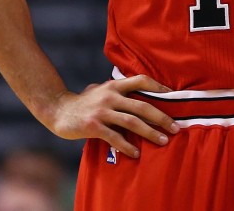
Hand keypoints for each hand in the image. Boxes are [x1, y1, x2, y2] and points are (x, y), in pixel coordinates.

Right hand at [46, 74, 179, 158]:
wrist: (58, 110)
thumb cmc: (84, 102)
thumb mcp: (101, 91)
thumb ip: (117, 91)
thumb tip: (140, 94)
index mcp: (114, 86)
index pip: (141, 81)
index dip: (158, 87)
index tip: (174, 96)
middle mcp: (110, 96)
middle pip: (142, 106)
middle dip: (162, 117)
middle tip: (175, 128)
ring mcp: (102, 111)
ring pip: (132, 122)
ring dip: (150, 133)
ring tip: (163, 141)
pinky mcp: (93, 126)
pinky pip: (115, 137)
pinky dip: (127, 146)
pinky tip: (136, 154)